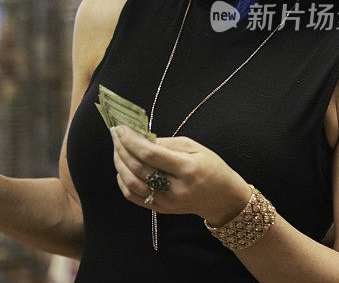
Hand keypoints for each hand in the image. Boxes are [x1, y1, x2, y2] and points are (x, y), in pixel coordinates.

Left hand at [111, 126, 250, 225]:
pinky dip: (122, 181)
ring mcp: (167, 202)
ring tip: (117, 148)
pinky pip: (133, 196)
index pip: (150, 154)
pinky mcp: (161, 210)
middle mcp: (176, 188)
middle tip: (115, 134)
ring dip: (119, 163)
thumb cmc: (211, 167)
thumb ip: (166, 142)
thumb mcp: (195, 147)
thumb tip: (141, 137)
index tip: (121, 128)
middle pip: (138, 167)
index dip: (131, 140)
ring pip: (132, 183)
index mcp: (187, 169)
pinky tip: (121, 168)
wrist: (222, 198)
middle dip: (122, 148)